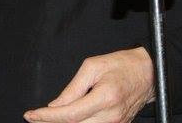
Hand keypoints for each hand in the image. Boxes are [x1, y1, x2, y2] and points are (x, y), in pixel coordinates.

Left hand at [24, 47, 153, 122]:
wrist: (149, 73)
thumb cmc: (123, 65)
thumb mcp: (93, 66)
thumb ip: (73, 88)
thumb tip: (55, 106)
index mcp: (105, 97)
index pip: (70, 114)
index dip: (47, 117)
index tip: (32, 115)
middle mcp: (111, 115)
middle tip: (35, 117)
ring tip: (48, 119)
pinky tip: (67, 120)